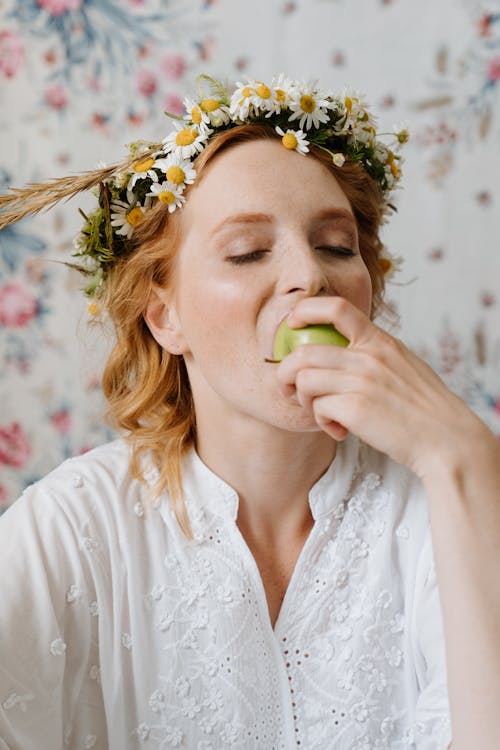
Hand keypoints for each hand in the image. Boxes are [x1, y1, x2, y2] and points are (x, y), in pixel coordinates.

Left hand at [275, 296, 490, 478]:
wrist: (446, 439)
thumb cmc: (423, 408)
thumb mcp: (403, 365)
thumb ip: (373, 355)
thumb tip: (339, 355)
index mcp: (380, 342)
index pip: (336, 308)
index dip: (305, 310)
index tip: (292, 322)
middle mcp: (368, 357)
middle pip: (303, 353)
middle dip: (285, 372)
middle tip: (289, 389)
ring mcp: (361, 382)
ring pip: (303, 380)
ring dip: (303, 400)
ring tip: (322, 413)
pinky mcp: (356, 409)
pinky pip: (318, 409)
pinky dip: (322, 422)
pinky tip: (340, 430)